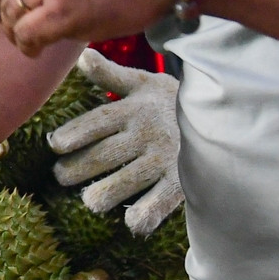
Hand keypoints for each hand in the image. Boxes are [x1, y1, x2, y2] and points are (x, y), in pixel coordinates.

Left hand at [49, 49, 181, 235]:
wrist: (223, 112)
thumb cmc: (171, 100)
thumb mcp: (142, 83)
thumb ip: (110, 75)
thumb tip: (82, 56)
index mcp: (134, 109)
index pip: (98, 121)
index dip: (75, 132)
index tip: (55, 144)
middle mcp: (147, 133)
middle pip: (106, 154)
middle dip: (80, 167)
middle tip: (61, 176)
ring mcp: (165, 158)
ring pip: (129, 180)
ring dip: (106, 193)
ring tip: (90, 200)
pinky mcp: (182, 180)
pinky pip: (163, 200)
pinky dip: (148, 213)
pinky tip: (132, 222)